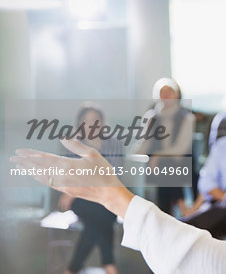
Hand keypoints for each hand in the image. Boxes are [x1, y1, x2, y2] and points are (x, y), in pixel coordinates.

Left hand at [10, 139, 133, 217]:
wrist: (108, 192)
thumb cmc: (103, 172)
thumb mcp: (93, 154)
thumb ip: (76, 146)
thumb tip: (63, 138)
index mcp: (67, 166)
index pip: (44, 158)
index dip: (31, 154)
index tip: (19, 151)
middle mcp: (61, 176)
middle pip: (38, 168)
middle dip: (25, 162)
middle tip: (13, 158)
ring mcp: (62, 185)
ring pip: (41, 176)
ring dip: (29, 170)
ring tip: (20, 165)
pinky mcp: (65, 190)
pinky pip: (47, 182)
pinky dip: (39, 178)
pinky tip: (36, 175)